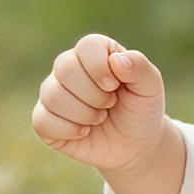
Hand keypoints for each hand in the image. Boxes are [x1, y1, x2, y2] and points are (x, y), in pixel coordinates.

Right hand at [31, 34, 169, 172]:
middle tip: (109, 104)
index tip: (115, 86)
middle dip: (94, 95)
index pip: (87, 46)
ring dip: (84, 114)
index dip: (100, 68)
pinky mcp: (44, 119)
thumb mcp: (150, 88)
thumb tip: (116, 60)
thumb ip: (140, 68)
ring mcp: (53, 92)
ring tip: (99, 118)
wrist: (134, 146)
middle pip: (65, 69)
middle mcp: (68, 67)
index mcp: (95, 51)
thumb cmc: (141, 110)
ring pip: (52, 96)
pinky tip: (84, 132)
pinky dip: (68, 131)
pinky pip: (42, 121)